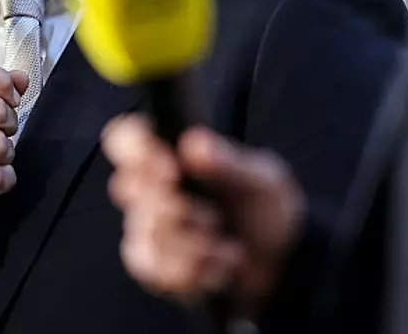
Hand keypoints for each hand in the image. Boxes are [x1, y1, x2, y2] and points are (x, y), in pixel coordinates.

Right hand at [101, 115, 303, 315]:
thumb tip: (194, 142)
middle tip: (210, 215)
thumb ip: (229, 162)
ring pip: (147, 232)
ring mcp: (147, 229)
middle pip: (128, 187)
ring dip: (194, 242)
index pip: (126, 139)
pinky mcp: (153, 268)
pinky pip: (156, 269)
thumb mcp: (261, 181)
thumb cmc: (265, 211)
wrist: (281, 266)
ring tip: (225, 242)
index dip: (135, 148)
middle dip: (172, 204)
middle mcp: (150, 189)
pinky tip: (221, 265)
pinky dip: (195, 269)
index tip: (170, 166)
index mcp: (170, 155)